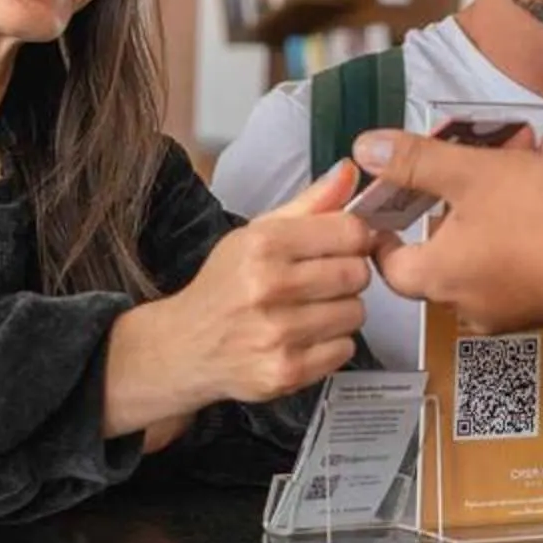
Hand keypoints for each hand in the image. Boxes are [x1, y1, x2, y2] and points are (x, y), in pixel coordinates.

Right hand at [105, 161, 374, 428]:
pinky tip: (306, 336)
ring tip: (311, 309)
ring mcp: (278, 333)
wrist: (185, 346)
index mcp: (263, 245)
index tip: (341, 245)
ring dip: (341, 311)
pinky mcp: (286, 371)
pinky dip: (333, 343)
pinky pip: (345, 349)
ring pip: (356, 313)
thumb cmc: (226, 285)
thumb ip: (310, 204)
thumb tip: (350, 170)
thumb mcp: (258, 234)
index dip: (354, 238)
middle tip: (323, 280)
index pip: (350, 232)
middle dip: (347, 275)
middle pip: (357, 273)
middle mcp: (268, 287)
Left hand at [361, 128, 542, 334]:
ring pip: (488, 238)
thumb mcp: (472, 173)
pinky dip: (528, 213)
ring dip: (500, 192)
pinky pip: (521, 249)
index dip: (385, 227)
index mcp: (438, 277)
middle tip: (466, 161)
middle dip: (458, 190)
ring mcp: (507, 304)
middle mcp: (467, 300)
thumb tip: (368, 149)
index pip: (388, 261)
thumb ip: (415, 161)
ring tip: (523, 154)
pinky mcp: (542, 297)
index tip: (390, 203)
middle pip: (444, 242)